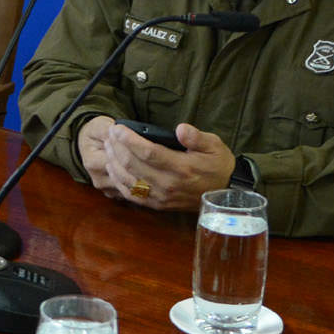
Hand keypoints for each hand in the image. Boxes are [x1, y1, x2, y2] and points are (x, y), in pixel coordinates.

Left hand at [96, 121, 235, 211]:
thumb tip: (180, 129)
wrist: (225, 194)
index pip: (147, 152)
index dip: (129, 139)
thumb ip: (197, 136)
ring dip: (114, 162)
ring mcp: (161, 197)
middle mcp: (169, 184)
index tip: (118, 128)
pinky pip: (131, 195)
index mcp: (181, 167)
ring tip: (108, 147)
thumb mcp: (214, 145)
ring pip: (128, 180)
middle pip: (133, 165)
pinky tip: (112, 169)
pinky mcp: (158, 205)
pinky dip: (118, 181)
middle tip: (110, 134)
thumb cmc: (217, 165)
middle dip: (117, 147)